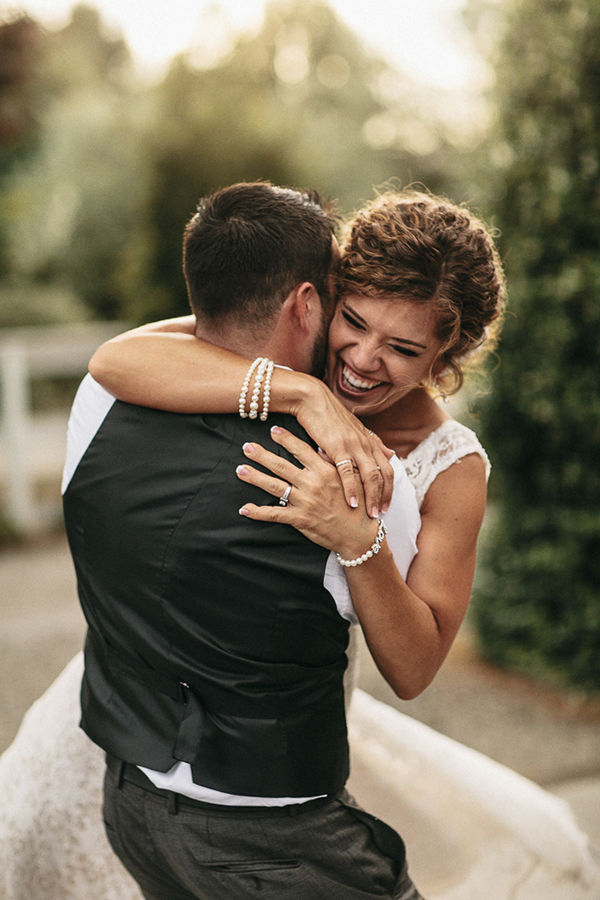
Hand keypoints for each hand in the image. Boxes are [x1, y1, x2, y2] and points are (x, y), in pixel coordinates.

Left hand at [236, 426, 378, 557]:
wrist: (360, 534)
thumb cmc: (358, 505)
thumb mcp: (351, 478)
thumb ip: (334, 463)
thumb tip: (320, 447)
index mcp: (325, 470)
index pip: (301, 450)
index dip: (285, 439)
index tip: (272, 430)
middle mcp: (312, 483)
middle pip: (281, 465)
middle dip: (262, 455)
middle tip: (246, 446)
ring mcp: (305, 501)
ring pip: (274, 486)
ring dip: (255, 477)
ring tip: (240, 470)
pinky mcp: (300, 519)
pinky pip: (274, 514)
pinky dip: (257, 512)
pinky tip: (244, 508)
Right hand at [289, 378, 393, 517]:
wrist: (311, 399)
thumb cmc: (329, 415)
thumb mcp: (355, 429)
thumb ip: (374, 443)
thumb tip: (391, 453)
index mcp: (369, 441)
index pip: (387, 469)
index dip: (389, 489)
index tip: (387, 506)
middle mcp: (365, 444)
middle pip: (383, 475)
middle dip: (384, 497)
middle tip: (381, 516)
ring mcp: (353, 445)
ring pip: (370, 476)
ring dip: (372, 497)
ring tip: (371, 515)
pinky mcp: (338, 446)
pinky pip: (348, 471)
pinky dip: (351, 488)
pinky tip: (351, 503)